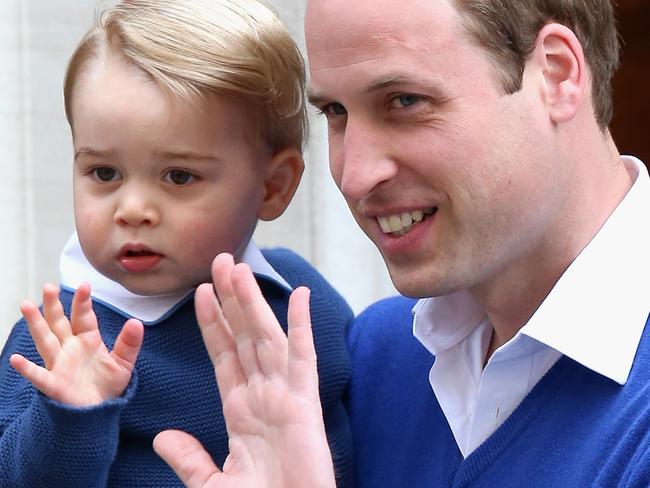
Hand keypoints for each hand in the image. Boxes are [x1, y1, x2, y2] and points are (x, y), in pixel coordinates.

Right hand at [10, 282, 143, 406]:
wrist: (100, 411)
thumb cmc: (108, 385)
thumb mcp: (124, 363)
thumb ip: (129, 343)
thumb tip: (137, 322)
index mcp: (88, 340)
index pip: (83, 317)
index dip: (83, 302)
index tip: (84, 285)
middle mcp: (70, 349)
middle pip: (59, 323)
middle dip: (53, 306)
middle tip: (48, 287)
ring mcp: (59, 365)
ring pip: (45, 341)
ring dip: (36, 324)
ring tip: (26, 306)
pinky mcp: (54, 385)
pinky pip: (39, 376)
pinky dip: (27, 369)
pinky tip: (16, 359)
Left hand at [154, 253, 335, 487]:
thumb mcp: (212, 485)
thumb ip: (189, 458)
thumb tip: (163, 438)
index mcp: (240, 410)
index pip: (223, 354)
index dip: (212, 322)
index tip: (201, 292)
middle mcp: (262, 394)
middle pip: (243, 335)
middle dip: (230, 298)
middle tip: (220, 261)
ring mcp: (284, 394)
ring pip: (264, 336)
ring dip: (251, 302)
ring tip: (238, 268)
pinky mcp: (304, 402)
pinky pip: (303, 356)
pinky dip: (303, 325)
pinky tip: (301, 296)